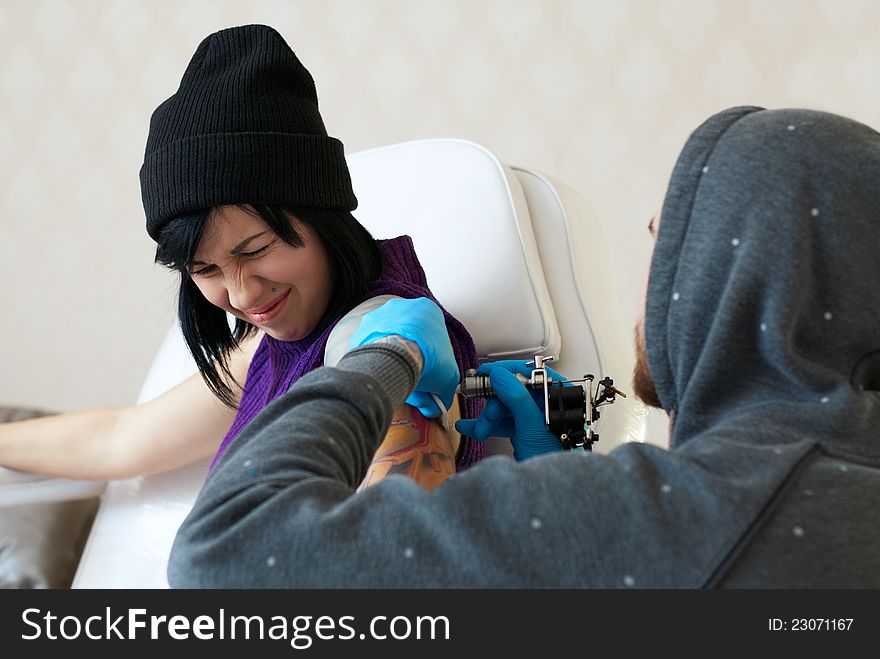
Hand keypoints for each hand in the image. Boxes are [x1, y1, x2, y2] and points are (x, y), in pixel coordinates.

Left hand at [349, 297, 458, 417]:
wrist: (395, 358)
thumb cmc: (425, 359)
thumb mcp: (447, 379)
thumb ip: (443, 392)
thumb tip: (434, 406)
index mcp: (428, 310)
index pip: (433, 337)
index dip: (432, 360)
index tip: (428, 375)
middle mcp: (404, 306)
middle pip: (409, 338)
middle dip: (411, 359)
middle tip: (412, 379)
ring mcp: (381, 314)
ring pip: (389, 340)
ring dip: (393, 359)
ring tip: (396, 378)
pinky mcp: (364, 326)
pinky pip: (371, 345)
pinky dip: (376, 359)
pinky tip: (381, 373)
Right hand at [454, 360, 564, 460]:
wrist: (549, 489)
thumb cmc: (552, 459)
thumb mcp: (532, 426)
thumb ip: (516, 397)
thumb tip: (499, 374)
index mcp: (556, 397)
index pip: (530, 373)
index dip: (505, 371)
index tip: (484, 373)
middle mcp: (546, 405)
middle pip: (512, 391)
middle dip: (493, 404)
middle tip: (486, 414)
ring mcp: (534, 419)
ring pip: (505, 407)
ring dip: (488, 418)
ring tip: (478, 430)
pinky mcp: (525, 432)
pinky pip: (503, 422)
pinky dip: (488, 425)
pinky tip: (470, 428)